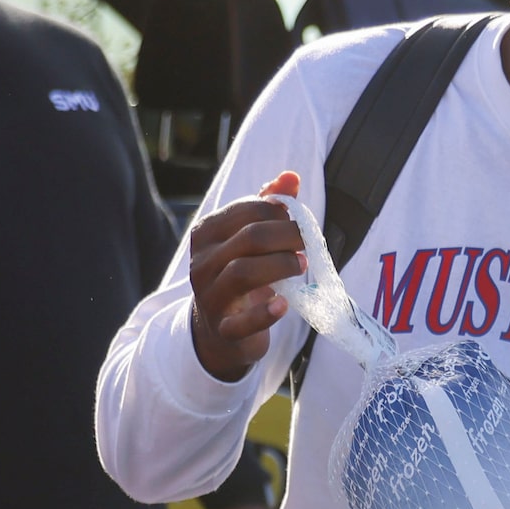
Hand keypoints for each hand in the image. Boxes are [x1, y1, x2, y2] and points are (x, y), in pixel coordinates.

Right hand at [188, 170, 304, 381]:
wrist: (221, 332)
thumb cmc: (240, 275)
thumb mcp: (249, 241)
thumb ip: (268, 207)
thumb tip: (290, 176)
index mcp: (206, 233)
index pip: (246, 211)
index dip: (279, 213)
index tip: (298, 222)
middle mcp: (202, 262)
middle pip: (249, 238)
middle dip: (287, 235)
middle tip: (308, 242)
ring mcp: (210, 297)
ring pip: (243, 272)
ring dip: (281, 265)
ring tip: (303, 264)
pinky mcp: (224, 330)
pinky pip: (243, 322)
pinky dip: (265, 312)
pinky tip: (283, 304)